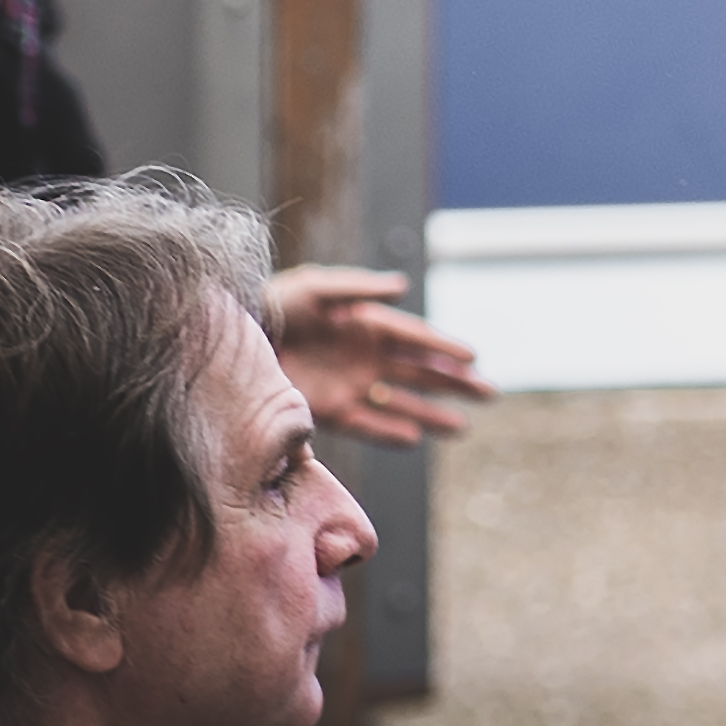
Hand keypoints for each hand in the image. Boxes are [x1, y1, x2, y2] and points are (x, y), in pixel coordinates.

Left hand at [266, 266, 495, 445]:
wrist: (236, 338)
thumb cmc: (275, 304)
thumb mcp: (314, 287)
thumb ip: (357, 287)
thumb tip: (403, 286)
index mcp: (368, 323)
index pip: (416, 338)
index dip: (444, 347)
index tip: (473, 357)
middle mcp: (365, 356)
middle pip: (419, 371)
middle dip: (454, 382)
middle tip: (489, 392)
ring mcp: (349, 384)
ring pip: (400, 401)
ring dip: (430, 413)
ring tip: (462, 427)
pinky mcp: (327, 409)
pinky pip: (366, 423)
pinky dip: (389, 430)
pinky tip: (414, 439)